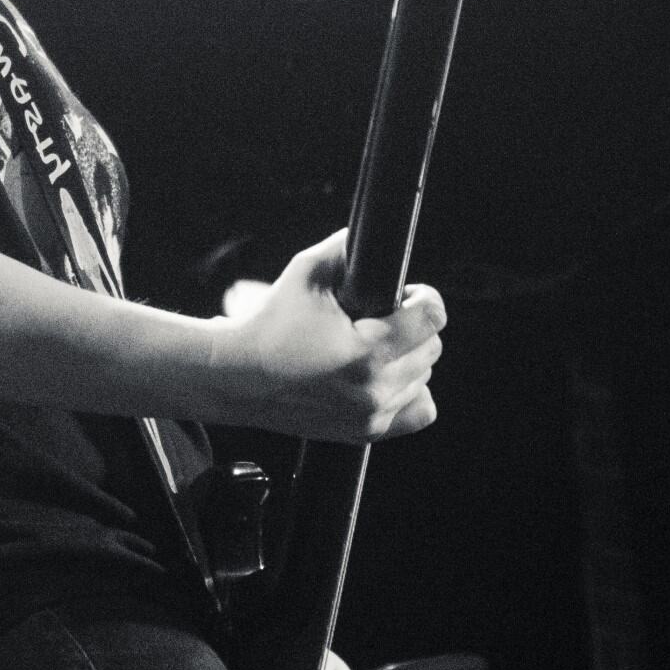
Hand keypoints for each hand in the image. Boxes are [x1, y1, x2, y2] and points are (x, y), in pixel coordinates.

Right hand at [213, 232, 444, 442]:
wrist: (238, 377)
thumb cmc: (267, 328)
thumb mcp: (305, 273)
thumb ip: (344, 249)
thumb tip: (368, 238)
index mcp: (366, 351)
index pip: (431, 318)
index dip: (423, 297)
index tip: (408, 294)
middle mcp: (374, 388)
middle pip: (431, 348)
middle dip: (414, 327)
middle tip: (385, 318)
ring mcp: (372, 414)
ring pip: (424, 377)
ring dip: (409, 358)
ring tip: (376, 347)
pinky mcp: (366, 431)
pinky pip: (418, 410)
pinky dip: (410, 392)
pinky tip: (387, 376)